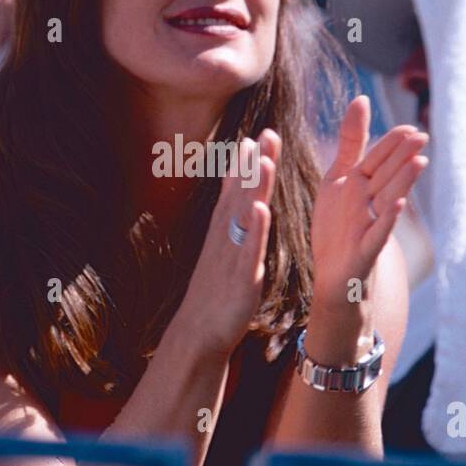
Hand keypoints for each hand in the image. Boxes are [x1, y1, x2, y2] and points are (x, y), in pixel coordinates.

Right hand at [176, 130, 279, 356]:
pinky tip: (261, 209)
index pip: (236, 190)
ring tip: (263, 159)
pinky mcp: (240, 277)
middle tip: (267, 133)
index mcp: (224, 231)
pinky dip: (255, 229)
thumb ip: (229, 223)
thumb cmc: (214, 290)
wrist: (198, 332)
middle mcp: (226, 237)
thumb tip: (236, 200)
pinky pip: (248, 249)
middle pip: (241, 194)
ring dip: (252, 187)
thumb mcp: (222, 251)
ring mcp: (232, 255)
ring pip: (244, 216)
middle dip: (254, 164)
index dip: (248, 163)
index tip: (260, 134)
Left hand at [311, 96, 426, 314]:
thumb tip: (362, 97)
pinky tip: (397, 205)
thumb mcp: (339, 178)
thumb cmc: (338, 226)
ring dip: (403, 182)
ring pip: (388, 199)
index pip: (378, 159)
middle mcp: (368, 203)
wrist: (334, 277)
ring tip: (419, 162)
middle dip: (402, 157)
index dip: (392, 144)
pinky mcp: (363, 252)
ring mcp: (368, 227)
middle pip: (387, 176)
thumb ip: (352, 141)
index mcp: (361, 185)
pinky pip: (377, 234)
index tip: (410, 128)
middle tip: (421, 137)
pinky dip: (387, 220)